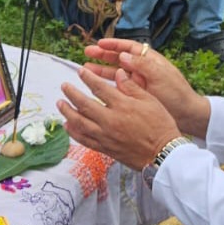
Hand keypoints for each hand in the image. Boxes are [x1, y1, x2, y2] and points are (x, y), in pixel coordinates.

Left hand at [58, 68, 182, 170]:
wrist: (163, 153)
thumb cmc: (161, 125)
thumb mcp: (151, 101)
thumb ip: (132, 87)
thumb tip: (118, 73)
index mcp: (122, 105)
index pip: (99, 88)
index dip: (88, 78)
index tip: (80, 71)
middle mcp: (110, 120)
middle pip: (84, 104)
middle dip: (71, 94)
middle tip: (64, 86)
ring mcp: (105, 136)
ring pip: (79, 123)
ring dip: (67, 112)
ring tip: (60, 104)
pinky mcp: (105, 148)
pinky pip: (84, 140)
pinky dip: (73, 132)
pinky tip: (68, 126)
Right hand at [82, 38, 210, 136]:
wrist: (186, 115)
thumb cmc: (177, 94)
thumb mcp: (160, 77)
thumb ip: (142, 65)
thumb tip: (123, 55)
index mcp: (150, 61)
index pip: (130, 47)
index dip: (114, 44)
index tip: (100, 43)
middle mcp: (143, 70)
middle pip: (120, 58)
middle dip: (103, 55)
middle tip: (87, 53)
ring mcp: (139, 82)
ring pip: (117, 73)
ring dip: (102, 70)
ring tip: (86, 69)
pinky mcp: (136, 95)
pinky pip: (119, 87)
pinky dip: (107, 85)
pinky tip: (95, 85)